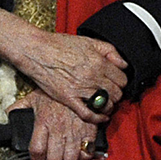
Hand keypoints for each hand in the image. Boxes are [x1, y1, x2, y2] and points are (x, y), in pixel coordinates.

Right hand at [0, 9, 125, 122]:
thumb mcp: (90, 41)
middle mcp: (93, 77)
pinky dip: (97, 118)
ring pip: (106, 104)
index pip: (122, 79)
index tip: (117, 82)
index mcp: (99, 62)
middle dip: (116, 93)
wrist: (37, 51)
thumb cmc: (60, 45)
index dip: (121, 81)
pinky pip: (88, 114)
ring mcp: (81, 89)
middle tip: (111, 92)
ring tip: (105, 102)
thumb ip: (110, 51)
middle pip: (117, 93)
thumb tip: (123, 64)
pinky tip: (101, 117)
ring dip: (108, 105)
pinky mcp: (69, 98)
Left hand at [11, 93, 98, 159]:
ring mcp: (75, 131)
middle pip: (54, 158)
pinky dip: (83, 156)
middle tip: (53, 157)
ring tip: (66, 155)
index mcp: (43, 122)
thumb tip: (8, 115)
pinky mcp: (90, 130)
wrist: (78, 80)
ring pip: (70, 159)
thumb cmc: (55, 91)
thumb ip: (19, 107)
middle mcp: (59, 129)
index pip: (36, 150)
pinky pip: (87, 153)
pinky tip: (79, 151)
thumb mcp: (34, 97)